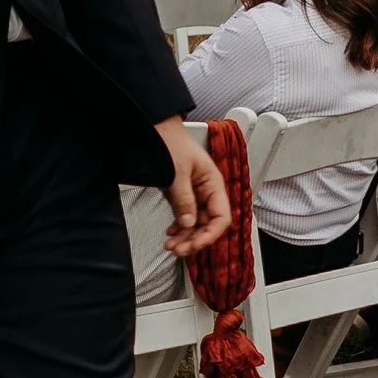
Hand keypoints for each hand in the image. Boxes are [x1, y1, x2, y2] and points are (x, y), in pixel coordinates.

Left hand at [156, 116, 231, 259]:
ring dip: (186, 236)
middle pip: (209, 224)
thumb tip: (188, 222)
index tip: (194, 244)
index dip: (210, 234)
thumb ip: (183, 198)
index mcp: (214, 183)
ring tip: (171, 244)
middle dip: (194, 239)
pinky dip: (179, 226)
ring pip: (196, 222)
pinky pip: (186, 215)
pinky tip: (171, 231)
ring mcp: (195, 193)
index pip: (222, 217)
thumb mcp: (176, 172)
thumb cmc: (171, 141)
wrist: (155, 128)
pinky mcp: (182, 194)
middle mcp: (207, 190)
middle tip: (178, 249)